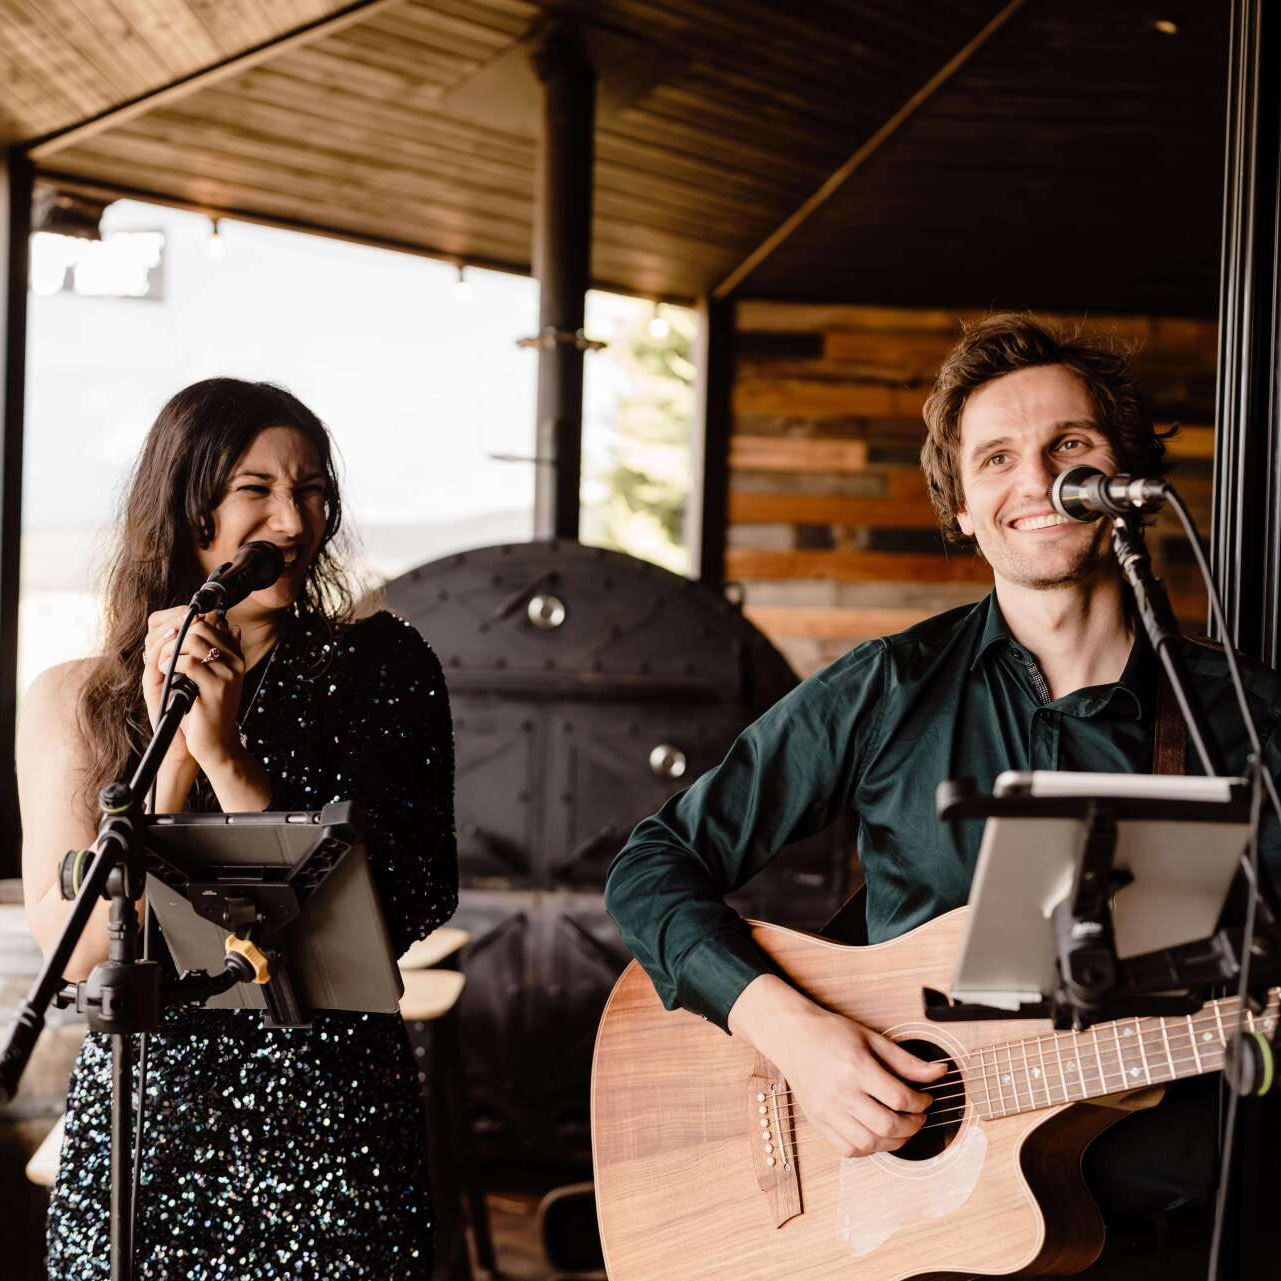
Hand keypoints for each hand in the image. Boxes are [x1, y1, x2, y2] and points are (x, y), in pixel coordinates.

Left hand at [144, 607, 246, 770]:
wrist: (217, 743)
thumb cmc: (212, 711)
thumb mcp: (222, 679)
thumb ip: (226, 654)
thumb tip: (233, 628)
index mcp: (237, 657)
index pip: (211, 625)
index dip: (185, 630)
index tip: (172, 644)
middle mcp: (236, 662)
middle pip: (201, 628)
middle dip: (176, 637)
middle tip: (166, 654)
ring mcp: (227, 674)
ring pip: (193, 641)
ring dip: (170, 650)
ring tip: (164, 664)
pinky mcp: (215, 688)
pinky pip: (189, 663)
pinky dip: (171, 664)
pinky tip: (165, 672)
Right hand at [729, 975, 946, 1157]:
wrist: (792, 1036)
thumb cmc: (831, 1034)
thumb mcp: (872, 1039)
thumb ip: (906, 1061)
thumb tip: (939, 1072)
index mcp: (856, 1068)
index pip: (899, 1098)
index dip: (921, 1103)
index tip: (926, 1099)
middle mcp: (840, 1093)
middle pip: (887, 1126)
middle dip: (913, 1126)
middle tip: (918, 1117)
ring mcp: (827, 1111)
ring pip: (869, 1144)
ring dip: (893, 1142)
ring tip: (900, 1129)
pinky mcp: (818, 1122)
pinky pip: (848, 1150)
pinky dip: (868, 1149)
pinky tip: (876, 1135)